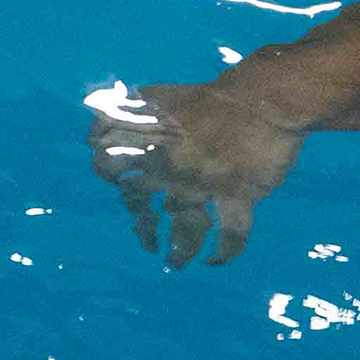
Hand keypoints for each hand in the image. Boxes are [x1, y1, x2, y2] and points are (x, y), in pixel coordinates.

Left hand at [87, 79, 302, 267]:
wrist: (264, 98)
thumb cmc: (211, 98)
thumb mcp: (161, 96)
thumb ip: (126, 111)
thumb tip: (96, 134)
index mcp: (150, 142)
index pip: (108, 164)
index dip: (108, 176)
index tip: (117, 183)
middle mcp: (170, 167)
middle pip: (140, 204)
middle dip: (142, 226)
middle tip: (147, 236)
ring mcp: (204, 186)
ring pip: (184, 230)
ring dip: (178, 252)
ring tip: (174, 263)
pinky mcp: (237, 197)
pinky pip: (230, 236)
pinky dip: (224, 253)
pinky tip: (214, 259)